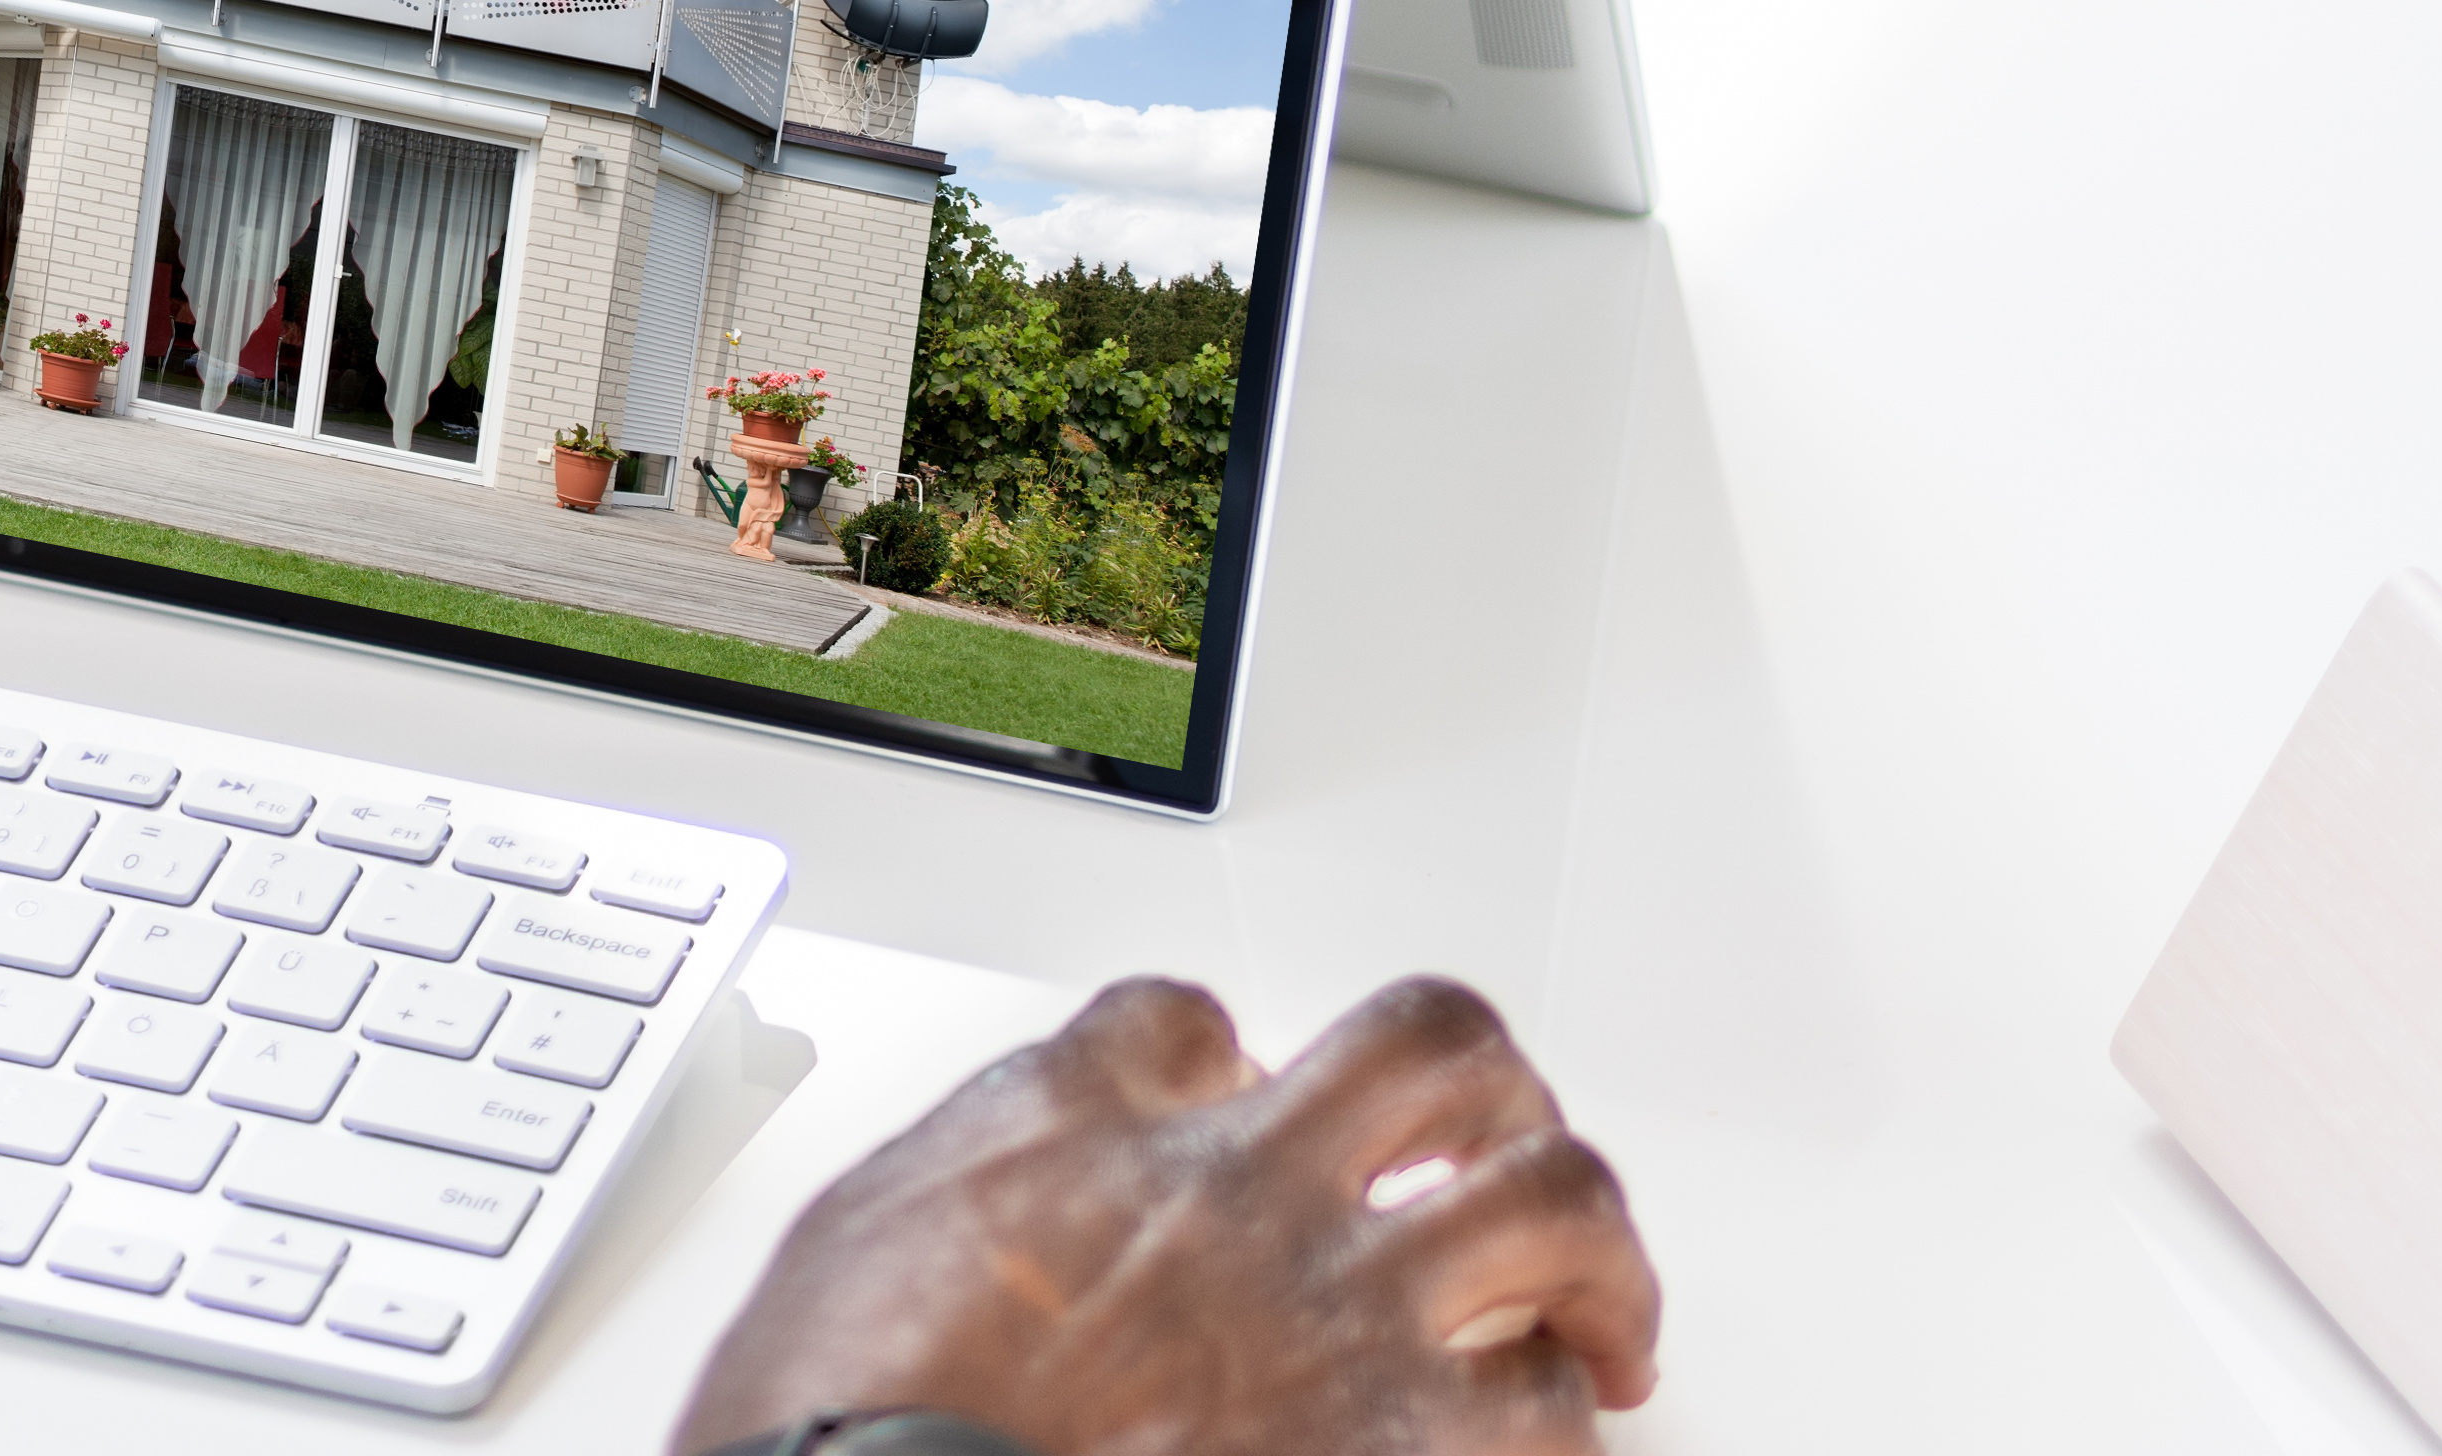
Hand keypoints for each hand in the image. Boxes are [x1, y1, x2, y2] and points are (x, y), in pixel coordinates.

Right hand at [680, 977, 1662, 1455]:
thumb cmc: (840, 1426)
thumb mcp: (843, 1245)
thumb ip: (951, 1185)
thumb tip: (994, 1191)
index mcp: (1082, 1123)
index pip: (1187, 1027)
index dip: (1228, 1059)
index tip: (1241, 1095)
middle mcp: (1236, 1185)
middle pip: (1431, 1049)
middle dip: (1491, 1098)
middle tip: (1497, 1150)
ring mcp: (1335, 1309)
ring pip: (1550, 1197)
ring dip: (1593, 1252)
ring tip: (1601, 1307)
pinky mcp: (1397, 1444)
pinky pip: (1545, 1406)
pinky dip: (1561, 1418)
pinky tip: (1554, 1433)